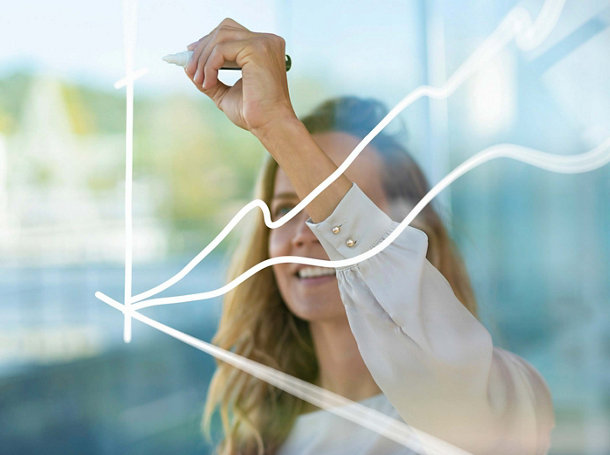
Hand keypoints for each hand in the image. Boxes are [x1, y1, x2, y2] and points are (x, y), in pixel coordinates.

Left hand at [185, 18, 295, 134]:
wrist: (270, 125)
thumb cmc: (255, 114)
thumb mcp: (226, 93)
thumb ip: (210, 78)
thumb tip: (187, 66)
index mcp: (265, 48)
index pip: (231, 33)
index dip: (208, 42)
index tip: (191, 56)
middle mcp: (267, 41)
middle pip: (224, 30)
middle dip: (202, 48)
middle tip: (191, 69)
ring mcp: (263, 43)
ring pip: (220, 38)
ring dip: (203, 59)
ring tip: (199, 80)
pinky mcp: (256, 49)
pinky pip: (221, 50)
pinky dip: (209, 66)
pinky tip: (209, 82)